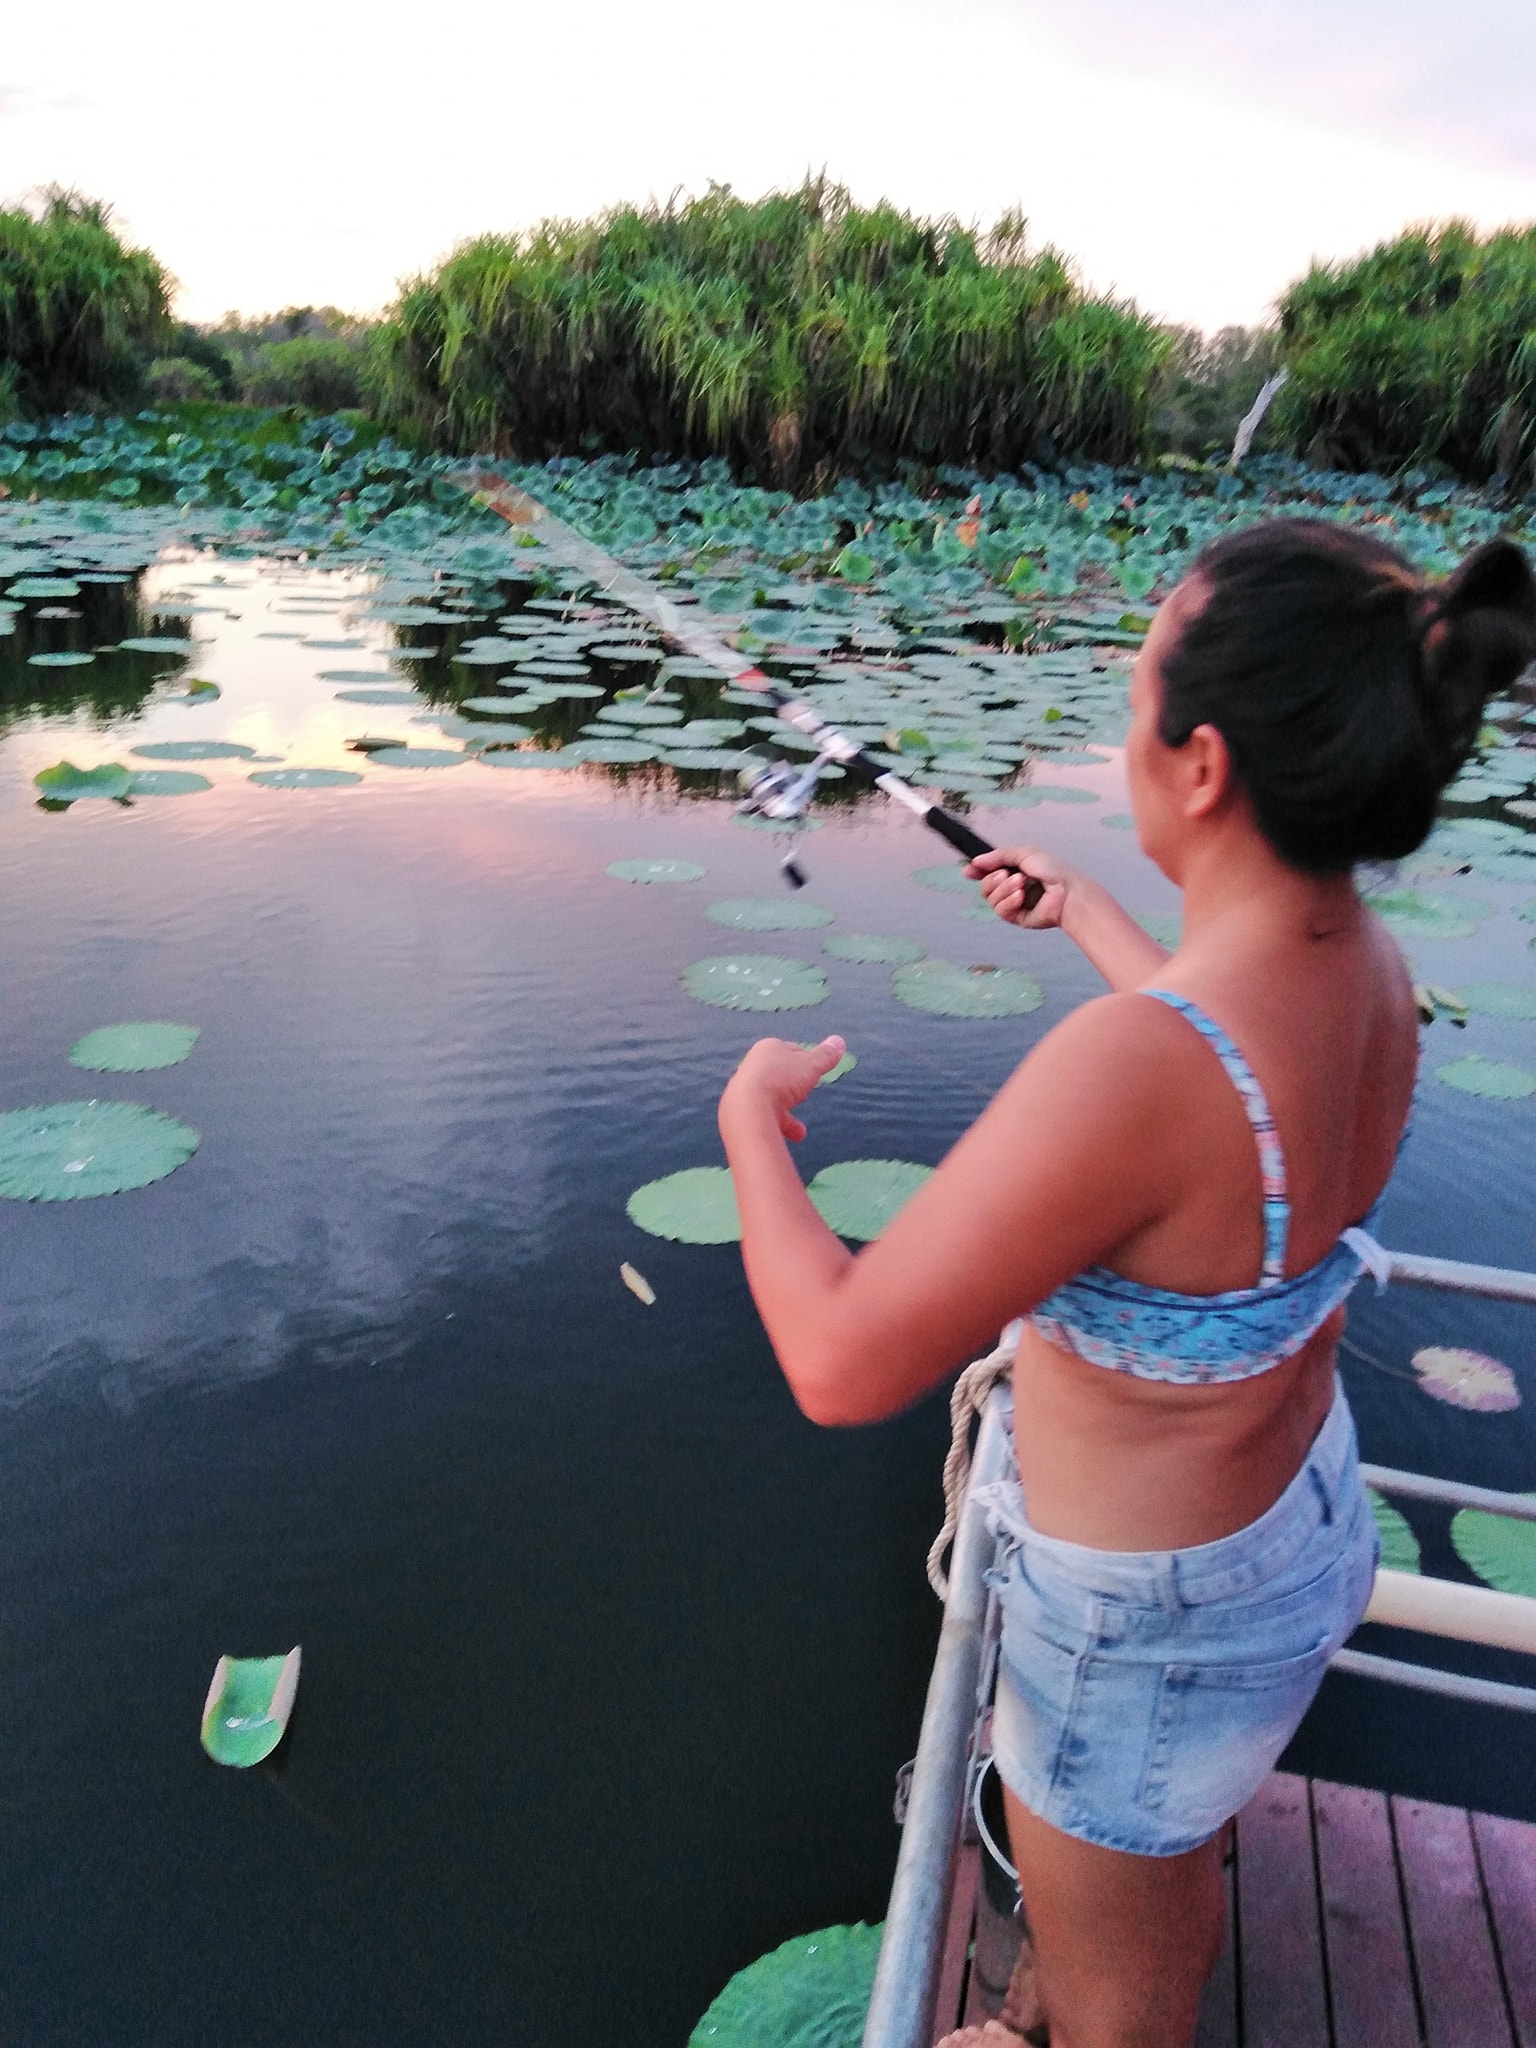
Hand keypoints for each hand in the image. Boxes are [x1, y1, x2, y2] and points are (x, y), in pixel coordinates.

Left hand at [721, 1035, 846, 1141]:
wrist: (748, 1107)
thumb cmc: (782, 1079)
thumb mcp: (811, 1066)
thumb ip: (826, 1056)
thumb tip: (839, 1040)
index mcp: (767, 1048)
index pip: (790, 1049)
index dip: (805, 1058)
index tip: (815, 1069)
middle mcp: (752, 1065)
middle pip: (779, 1072)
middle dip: (793, 1083)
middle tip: (805, 1091)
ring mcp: (745, 1088)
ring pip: (771, 1096)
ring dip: (787, 1107)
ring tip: (801, 1120)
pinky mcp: (742, 1110)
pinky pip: (766, 1115)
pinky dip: (782, 1124)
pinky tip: (796, 1134)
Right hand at [965, 846, 1075, 928]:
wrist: (1067, 891)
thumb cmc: (1052, 869)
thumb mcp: (1024, 853)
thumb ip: (998, 856)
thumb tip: (975, 861)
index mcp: (1014, 870)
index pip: (988, 872)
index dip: (977, 872)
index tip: (968, 871)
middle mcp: (1012, 887)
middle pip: (985, 886)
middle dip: (992, 879)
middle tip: (1007, 874)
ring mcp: (1013, 903)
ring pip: (990, 898)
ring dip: (1003, 889)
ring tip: (1021, 883)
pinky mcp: (1016, 917)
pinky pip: (1000, 910)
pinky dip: (1008, 901)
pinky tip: (1021, 897)